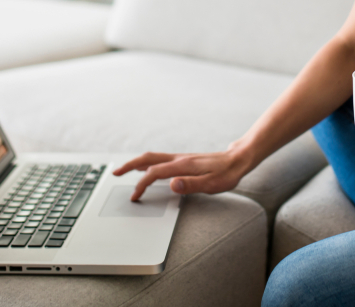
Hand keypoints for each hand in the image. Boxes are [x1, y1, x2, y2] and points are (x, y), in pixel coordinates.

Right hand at [112, 148, 253, 200]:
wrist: (238, 160)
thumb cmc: (227, 174)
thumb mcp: (212, 184)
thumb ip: (191, 185)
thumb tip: (172, 185)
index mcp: (182, 165)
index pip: (155, 173)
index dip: (142, 184)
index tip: (135, 196)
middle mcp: (179, 159)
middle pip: (148, 159)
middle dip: (130, 166)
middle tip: (115, 173)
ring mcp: (181, 158)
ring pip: (153, 157)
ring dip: (137, 163)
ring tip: (125, 170)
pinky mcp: (185, 160)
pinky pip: (161, 159)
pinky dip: (148, 162)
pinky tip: (148, 168)